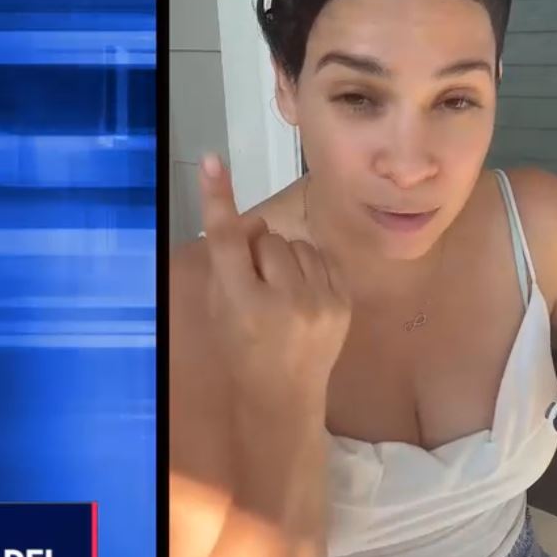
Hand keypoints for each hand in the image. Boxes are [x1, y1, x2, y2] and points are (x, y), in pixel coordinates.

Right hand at [198, 154, 350, 404]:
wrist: (285, 396)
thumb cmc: (242, 351)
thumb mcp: (220, 310)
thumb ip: (226, 264)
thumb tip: (247, 219)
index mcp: (243, 305)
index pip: (228, 241)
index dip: (218, 199)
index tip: (213, 161)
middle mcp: (283, 301)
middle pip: (267, 238)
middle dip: (259, 251)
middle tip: (256, 282)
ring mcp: (320, 302)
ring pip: (298, 245)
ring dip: (286, 258)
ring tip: (281, 291)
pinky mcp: (343, 303)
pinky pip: (323, 258)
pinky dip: (310, 269)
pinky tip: (303, 294)